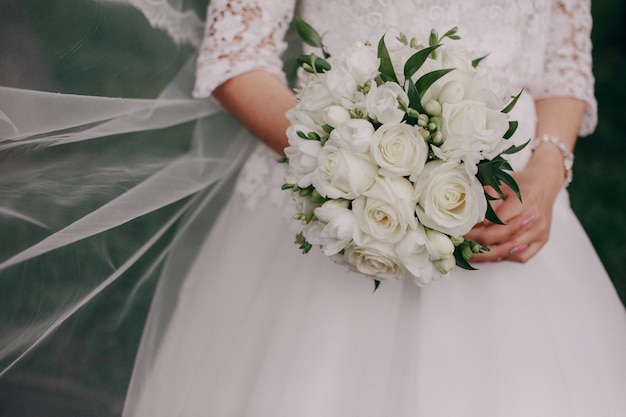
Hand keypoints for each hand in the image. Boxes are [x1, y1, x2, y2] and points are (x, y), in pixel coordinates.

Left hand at [465, 147, 564, 262]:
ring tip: (471, 254)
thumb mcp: (501, 185)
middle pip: (502, 238)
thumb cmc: (520, 184)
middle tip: (462, 244)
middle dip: (478, 243)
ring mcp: (539, 231)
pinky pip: (522, 256)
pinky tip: (492, 256)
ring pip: (510, 250)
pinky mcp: (542, 239)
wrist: (544, 184)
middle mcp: (533, 218)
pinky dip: (506, 258)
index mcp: (523, 200)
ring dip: (488, 254)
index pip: (497, 222)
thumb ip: (487, 200)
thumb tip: (471, 217)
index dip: (478, 228)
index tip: (463, 230)